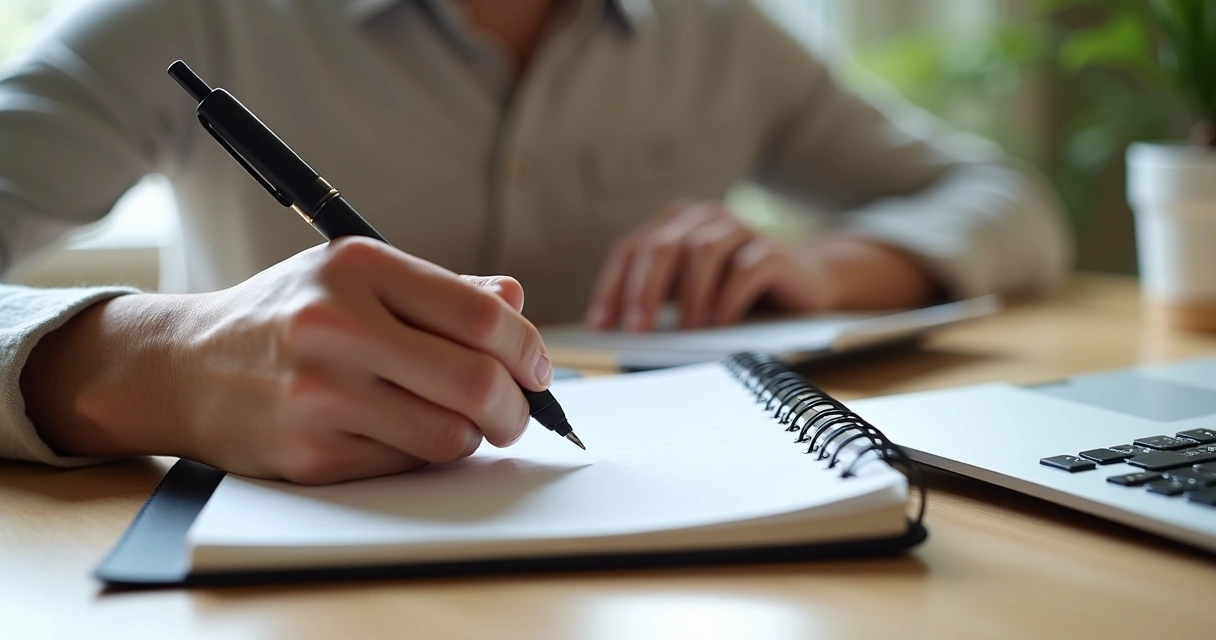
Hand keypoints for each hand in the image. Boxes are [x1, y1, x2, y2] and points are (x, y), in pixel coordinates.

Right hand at [21, 238, 552, 483]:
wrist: (185, 366)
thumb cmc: (286, 316)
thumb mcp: (354, 276)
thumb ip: (440, 291)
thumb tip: (515, 302)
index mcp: (358, 267)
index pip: (480, 315)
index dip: (527, 348)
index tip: (538, 368)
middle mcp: (337, 326)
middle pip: (476, 382)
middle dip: (517, 407)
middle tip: (519, 412)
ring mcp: (320, 394)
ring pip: (450, 435)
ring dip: (474, 436)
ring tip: (461, 422)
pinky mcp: (310, 453)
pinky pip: (406, 464)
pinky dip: (423, 455)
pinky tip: (405, 432)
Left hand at [584, 201, 938, 331]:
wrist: (802, 285)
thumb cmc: (736, 292)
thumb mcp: (689, 293)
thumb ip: (658, 298)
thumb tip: (616, 329)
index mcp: (676, 224)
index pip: (632, 248)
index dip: (613, 286)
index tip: (602, 324)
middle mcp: (706, 218)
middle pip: (661, 246)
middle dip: (644, 290)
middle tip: (638, 328)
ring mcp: (741, 229)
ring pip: (702, 252)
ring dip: (690, 296)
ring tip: (685, 331)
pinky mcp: (772, 250)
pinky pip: (745, 269)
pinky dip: (728, 298)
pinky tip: (720, 322)